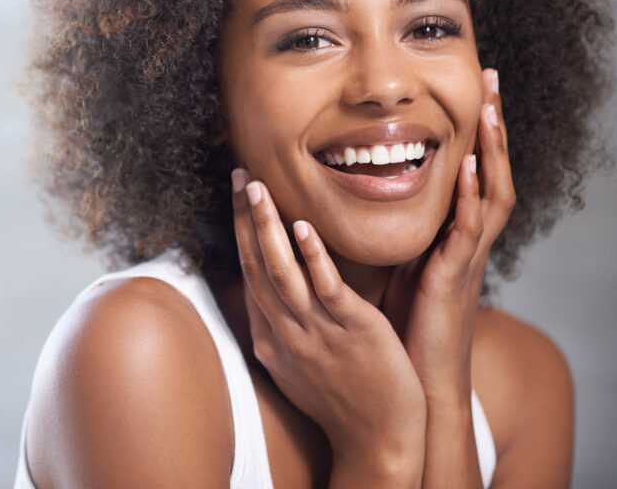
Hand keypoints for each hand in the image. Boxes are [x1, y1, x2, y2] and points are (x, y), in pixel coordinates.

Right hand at [232, 170, 425, 479]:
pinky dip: (312, 257)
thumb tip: (268, 297)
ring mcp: (316, 331)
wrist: (377, 442)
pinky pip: (327, 289)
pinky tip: (303, 227)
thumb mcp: (296, 366)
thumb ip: (282, 326)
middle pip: (257, 265)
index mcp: (272, 337)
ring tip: (257, 188)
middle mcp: (286, 331)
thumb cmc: (342, 400)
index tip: (239, 193)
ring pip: (281, 272)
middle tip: (239, 174)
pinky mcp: (352, 331)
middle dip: (246, 218)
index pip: (249, 272)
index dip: (241, 230)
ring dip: (266, 228)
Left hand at [383, 67, 514, 404]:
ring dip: (492, 149)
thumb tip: (366, 195)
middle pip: (491, 171)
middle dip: (492, 126)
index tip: (473, 89)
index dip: (474, 132)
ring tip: (489, 107)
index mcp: (453, 236)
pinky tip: (470, 165)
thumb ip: (397, 231)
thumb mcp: (400, 265)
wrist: (415, 382)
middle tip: (493, 78)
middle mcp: (467, 240)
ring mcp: (466, 257)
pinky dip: (472, 196)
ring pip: (491, 193)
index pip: (471, 172)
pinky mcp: (455, 277)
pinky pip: (470, 229)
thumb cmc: (406, 326)